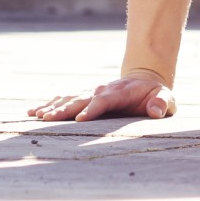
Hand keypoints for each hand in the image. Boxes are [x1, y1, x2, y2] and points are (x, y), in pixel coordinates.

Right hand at [28, 73, 175, 121]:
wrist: (145, 80)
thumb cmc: (156, 94)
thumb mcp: (166, 98)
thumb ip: (162, 103)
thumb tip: (156, 110)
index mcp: (120, 92)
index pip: (104, 100)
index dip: (93, 109)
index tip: (81, 119)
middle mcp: (101, 90)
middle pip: (81, 99)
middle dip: (65, 110)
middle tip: (48, 120)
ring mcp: (91, 92)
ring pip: (69, 99)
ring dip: (53, 107)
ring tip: (37, 116)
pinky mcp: (84, 97)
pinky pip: (64, 100)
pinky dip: (49, 104)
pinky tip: (33, 111)